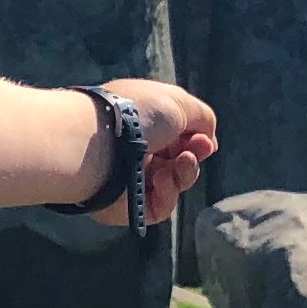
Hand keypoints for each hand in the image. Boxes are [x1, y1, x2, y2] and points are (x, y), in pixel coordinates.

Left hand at [89, 80, 217, 225]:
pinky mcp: (129, 205)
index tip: (205, 140)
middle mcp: (137, 149)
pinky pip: (162, 205)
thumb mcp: (178, 102)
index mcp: (144, 121)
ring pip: (175, 183)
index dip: (197, 139)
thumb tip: (208, 138)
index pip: (178, 135)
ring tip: (182, 163)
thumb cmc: (136, 116)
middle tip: (197, 151)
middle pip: (180, 160)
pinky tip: (160, 180)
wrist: (98, 145)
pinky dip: (168, 193)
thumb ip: (202, 117)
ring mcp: (133, 178)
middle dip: (194, 155)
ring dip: (185, 173)